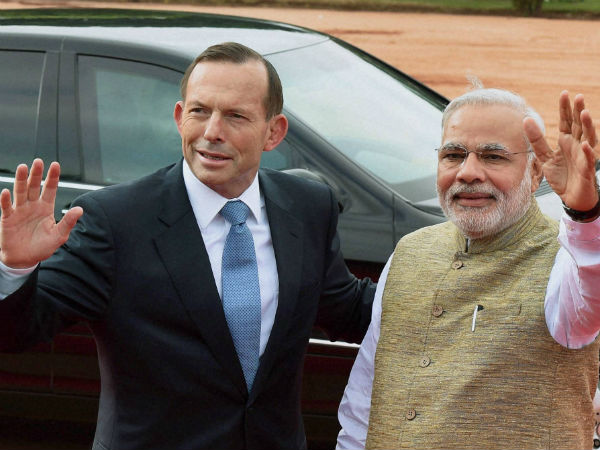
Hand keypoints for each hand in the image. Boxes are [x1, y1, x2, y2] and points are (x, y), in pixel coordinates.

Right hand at [0, 159, 82, 267]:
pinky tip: (6, 191)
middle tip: (38, 161)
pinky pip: (6, 207)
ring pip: (20, 192)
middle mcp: (32, 205)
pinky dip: (5, 199)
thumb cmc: (43, 247)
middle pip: (34, 186)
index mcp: (46, 208)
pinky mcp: (8, 218)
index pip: (50, 189)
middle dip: (36, 174)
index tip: (55, 164)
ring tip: (22, 167)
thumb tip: (80, 210)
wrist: (25, 259)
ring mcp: (19, 210)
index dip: (52, 177)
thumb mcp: (59, 235)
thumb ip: (68, 222)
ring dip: (21, 180)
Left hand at [523, 90, 598, 211]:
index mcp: (566, 141)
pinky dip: (587, 152)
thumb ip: (537, 140)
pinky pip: (588, 159)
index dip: (565, 109)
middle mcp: (577, 145)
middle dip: (578, 111)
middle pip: (578, 125)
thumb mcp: (544, 157)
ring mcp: (583, 156)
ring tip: (584, 113)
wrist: (571, 197)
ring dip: (587, 126)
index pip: (566, 122)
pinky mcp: (586, 169)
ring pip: (588, 138)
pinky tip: (585, 145)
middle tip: (578, 97)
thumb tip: (526, 119)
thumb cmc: (561, 176)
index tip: (564, 94)